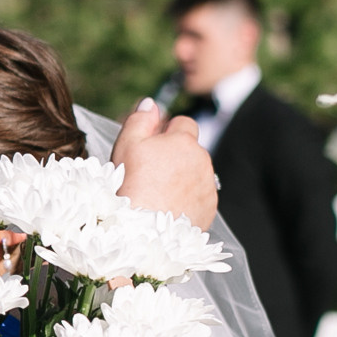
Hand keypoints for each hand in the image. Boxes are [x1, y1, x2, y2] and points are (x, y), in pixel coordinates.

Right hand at [112, 98, 218, 231]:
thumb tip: (151, 103)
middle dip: (176, 155)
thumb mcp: (127, 145)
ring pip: (197, 172)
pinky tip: (169, 208)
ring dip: (183, 176)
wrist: (142, 233)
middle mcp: (202, 160)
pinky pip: (200, 195)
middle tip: (151, 173)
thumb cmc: (129, 186)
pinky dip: (188, 198)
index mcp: (184, 140)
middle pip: (191, 148)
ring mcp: (208, 185)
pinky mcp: (210, 208)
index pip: (183, 123)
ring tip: (159, 193)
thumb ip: (141, 119)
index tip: (151, 148)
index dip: (166, 133)